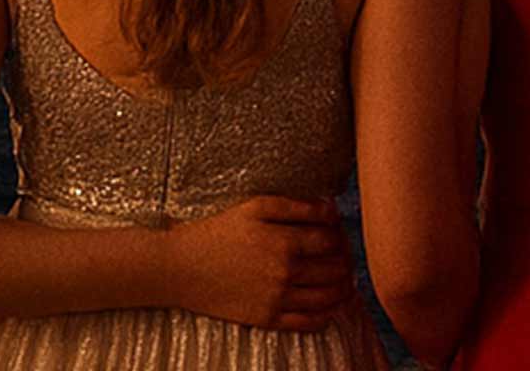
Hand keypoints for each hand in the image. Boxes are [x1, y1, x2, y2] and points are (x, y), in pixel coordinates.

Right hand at [164, 195, 354, 330]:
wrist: (183, 267)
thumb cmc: (219, 230)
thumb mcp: (255, 207)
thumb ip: (296, 206)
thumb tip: (330, 210)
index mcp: (284, 242)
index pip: (331, 240)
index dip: (341, 234)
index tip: (338, 231)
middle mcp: (285, 273)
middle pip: (335, 270)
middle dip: (345, 260)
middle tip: (344, 254)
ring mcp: (278, 299)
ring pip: (328, 298)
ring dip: (343, 288)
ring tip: (344, 279)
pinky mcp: (268, 319)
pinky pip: (309, 323)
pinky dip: (326, 315)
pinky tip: (329, 306)